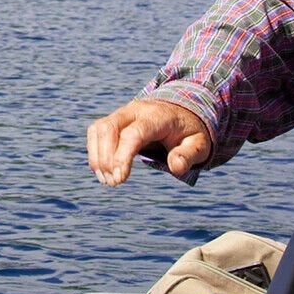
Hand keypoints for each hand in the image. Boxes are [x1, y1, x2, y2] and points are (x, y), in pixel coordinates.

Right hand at [86, 98, 211, 187]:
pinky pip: (96, 131)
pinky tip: (102, 171)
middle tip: (113, 183)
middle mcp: (137, 110)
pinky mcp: (115, 119)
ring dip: (97, 156)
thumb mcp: (199, 144)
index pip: (133, 133)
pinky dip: (94, 151)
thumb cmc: (189, 133)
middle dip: (106, 157)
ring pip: (99, 128)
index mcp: (158, 116)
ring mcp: (123, 112)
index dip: (123, 156)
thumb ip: (189, 155)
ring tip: (107, 180)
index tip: (120, 179)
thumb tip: (176, 167)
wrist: (181, 113)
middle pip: (110, 127)